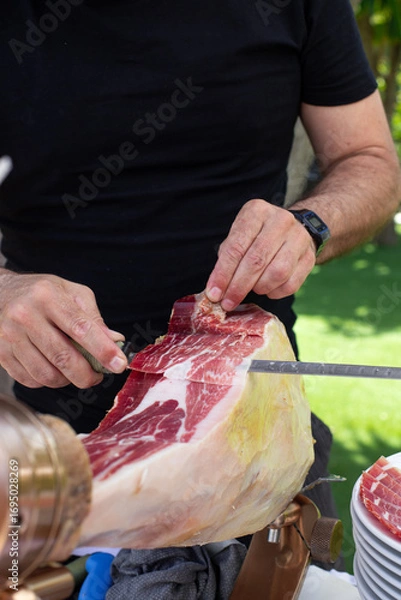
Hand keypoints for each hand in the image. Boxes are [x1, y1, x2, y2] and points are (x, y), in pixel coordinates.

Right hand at [0, 271, 127, 388]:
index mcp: (47, 297)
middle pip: (63, 357)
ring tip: (75, 372)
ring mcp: (9, 336)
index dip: (103, 350)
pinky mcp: (0, 353)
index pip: (80, 328)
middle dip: (87, 375)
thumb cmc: (42, 293)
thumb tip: (115, 341)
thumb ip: (94, 318)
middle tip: (98, 376)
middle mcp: (25, 315)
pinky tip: (54, 370)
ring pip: (46, 374)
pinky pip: (30, 379)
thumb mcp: (71, 293)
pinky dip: (48, 381)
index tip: (119, 364)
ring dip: (68, 381)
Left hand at [206, 199, 316, 309]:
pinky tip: (268, 289)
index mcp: (257, 211)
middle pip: (256, 261)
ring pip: (276, 273)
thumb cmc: (259, 236)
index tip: (213, 293)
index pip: (236, 247)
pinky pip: (291, 284)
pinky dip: (275, 292)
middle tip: (227, 303)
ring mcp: (298, 238)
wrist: (296, 229)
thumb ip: (227, 258)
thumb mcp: (240, 235)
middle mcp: (280, 221)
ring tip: (252, 289)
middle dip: (238, 287)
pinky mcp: (309, 257)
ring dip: (259, 288)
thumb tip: (216, 289)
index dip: (223, 274)